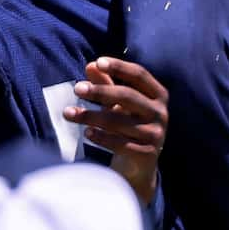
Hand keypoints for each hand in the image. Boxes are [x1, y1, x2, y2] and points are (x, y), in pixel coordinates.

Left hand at [63, 57, 168, 204]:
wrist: (140, 168)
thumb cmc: (129, 129)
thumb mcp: (120, 106)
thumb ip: (107, 85)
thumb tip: (91, 65)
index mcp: (158, 95)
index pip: (139, 75)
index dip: (120, 67)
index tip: (98, 62)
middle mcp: (160, 112)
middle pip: (128, 96)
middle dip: (100, 91)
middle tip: (76, 88)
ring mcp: (155, 133)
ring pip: (119, 121)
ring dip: (91, 116)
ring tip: (68, 113)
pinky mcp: (147, 154)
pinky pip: (120, 144)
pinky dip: (101, 138)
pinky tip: (86, 133)